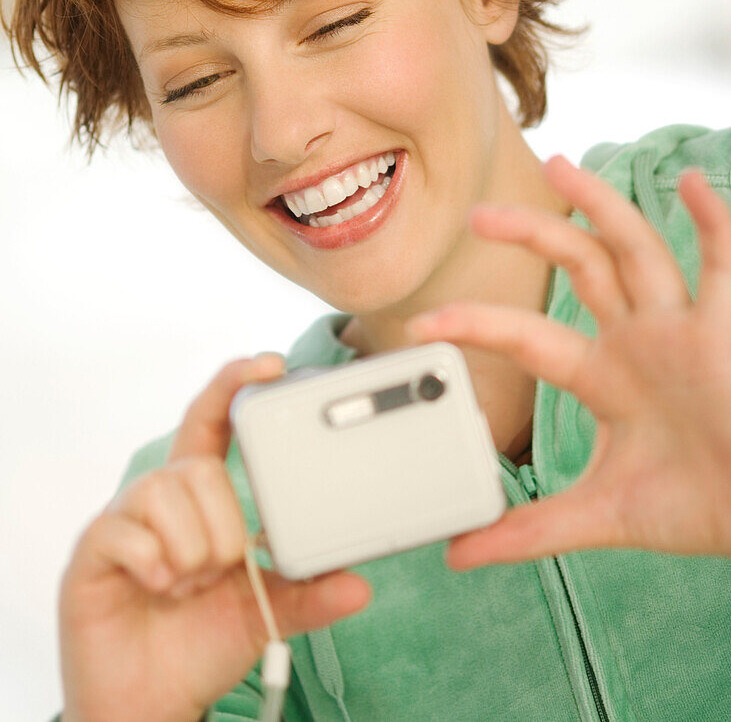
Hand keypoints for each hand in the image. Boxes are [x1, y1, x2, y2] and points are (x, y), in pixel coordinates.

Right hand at [59, 354, 371, 721]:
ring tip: (185, 586)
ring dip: (190, 554)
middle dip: (222, 527)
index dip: (235, 384)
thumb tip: (359, 584)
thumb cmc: (202, 641)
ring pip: (166, 495)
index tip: (270, 363)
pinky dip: (156, 567)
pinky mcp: (93, 548)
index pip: (214, 421)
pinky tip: (159, 588)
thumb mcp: (266, 613)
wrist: (150, 700)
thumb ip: (307, 594)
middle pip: (199, 467)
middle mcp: (161, 494)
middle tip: (219, 570)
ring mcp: (124, 518)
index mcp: (200, 495)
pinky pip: (128, 533)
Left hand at [406, 156, 730, 566]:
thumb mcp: (600, 515)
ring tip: (562, 166)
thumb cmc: (694, 507)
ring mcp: (680, 328)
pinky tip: (688, 184)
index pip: (526, 335)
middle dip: (531, 234)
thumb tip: (456, 552)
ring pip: (637, 249)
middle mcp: (637, 339)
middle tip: (478, 212)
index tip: (423, 326)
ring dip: (602, 205)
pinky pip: (720, 265)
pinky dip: (712, 222)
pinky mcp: (725, 329)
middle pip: (578, 267)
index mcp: (603, 376)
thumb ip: (530, 531)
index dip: (474, 326)